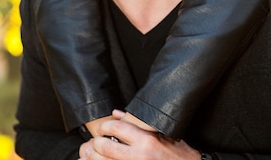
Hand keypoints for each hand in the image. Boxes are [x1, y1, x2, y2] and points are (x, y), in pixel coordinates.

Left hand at [80, 110, 200, 159]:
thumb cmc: (179, 154)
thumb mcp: (162, 135)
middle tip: (94, 143)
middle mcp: (139, 156)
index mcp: (147, 140)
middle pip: (105, 146)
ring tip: (91, 154)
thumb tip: (116, 114)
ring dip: (92, 157)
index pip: (116, 127)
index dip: (104, 126)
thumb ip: (138, 124)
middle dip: (95, 143)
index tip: (102, 128)